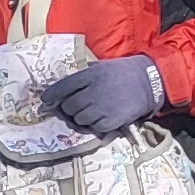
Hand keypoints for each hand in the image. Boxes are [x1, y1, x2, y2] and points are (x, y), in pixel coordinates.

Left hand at [41, 55, 165, 139]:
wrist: (150, 82)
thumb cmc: (123, 72)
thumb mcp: (102, 66)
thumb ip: (84, 76)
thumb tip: (64, 88)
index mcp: (91, 75)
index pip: (63, 87)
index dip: (51, 94)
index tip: (45, 99)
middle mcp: (94, 92)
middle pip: (69, 107)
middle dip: (68, 108)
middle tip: (73, 107)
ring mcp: (103, 108)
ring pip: (79, 119)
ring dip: (80, 117)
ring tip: (89, 112)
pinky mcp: (112, 121)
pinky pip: (93, 128)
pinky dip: (93, 125)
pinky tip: (99, 118)